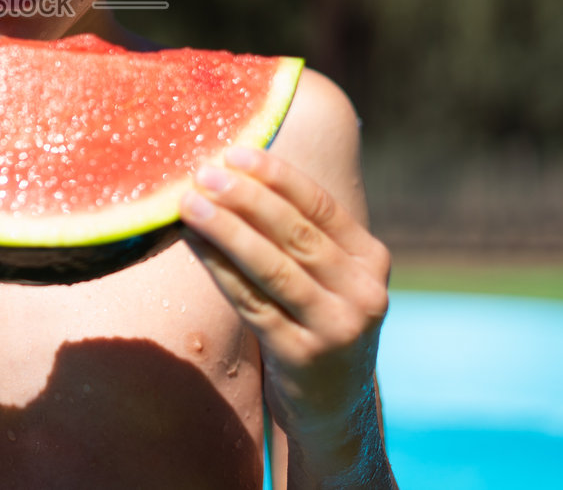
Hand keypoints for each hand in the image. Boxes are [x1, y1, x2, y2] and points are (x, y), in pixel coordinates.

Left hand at [180, 145, 390, 473]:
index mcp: (373, 260)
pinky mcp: (303, 356)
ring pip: (271, 267)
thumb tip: (236, 172)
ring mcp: (337, 327)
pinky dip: (219, 269)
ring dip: (226, 230)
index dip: (278, 176)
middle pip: (296, 233)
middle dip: (246, 197)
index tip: (237, 151)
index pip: (322, 206)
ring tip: (189, 204)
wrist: (335, 411)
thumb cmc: (316, 325)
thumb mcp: (329, 280)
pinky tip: (194, 246)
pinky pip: (251, 303)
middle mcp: (364, 292)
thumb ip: (301, 236)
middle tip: (205, 172)